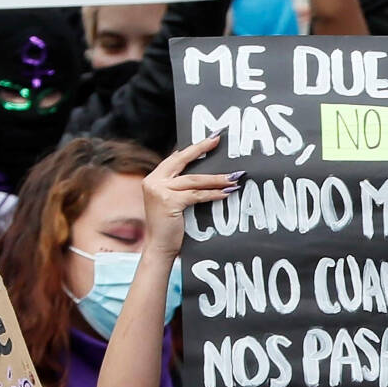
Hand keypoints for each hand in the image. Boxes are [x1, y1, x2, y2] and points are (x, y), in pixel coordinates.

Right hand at [143, 134, 233, 250]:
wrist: (158, 247)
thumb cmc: (168, 225)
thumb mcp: (171, 200)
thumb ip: (179, 186)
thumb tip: (203, 172)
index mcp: (153, 179)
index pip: (175, 158)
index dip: (193, 148)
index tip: (210, 139)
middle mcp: (153, 181)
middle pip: (181, 160)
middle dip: (201, 149)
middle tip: (217, 140)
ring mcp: (159, 191)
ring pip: (194, 179)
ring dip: (216, 179)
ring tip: (234, 177)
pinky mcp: (169, 201)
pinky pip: (196, 195)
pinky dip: (213, 194)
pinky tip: (226, 193)